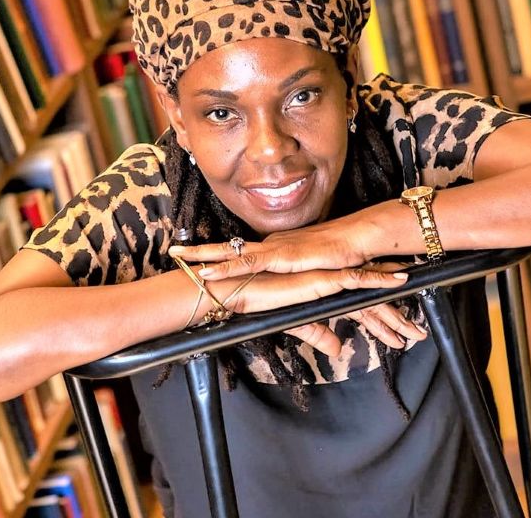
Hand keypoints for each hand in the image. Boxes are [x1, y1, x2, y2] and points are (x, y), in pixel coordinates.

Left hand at [169, 214, 378, 280]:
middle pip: (227, 248)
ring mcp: (272, 248)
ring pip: (230, 252)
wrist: (356, 241)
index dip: (216, 255)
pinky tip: (206, 271)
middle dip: (199, 249)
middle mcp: (268, 245)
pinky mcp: (279, 256)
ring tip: (178, 256)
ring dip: (203, 254)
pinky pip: (246, 262)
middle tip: (174, 251)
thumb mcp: (311, 271)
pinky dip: (224, 266)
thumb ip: (297, 279)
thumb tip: (287, 288)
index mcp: (274, 249)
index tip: (194, 258)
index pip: (239, 252)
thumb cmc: (338, 256)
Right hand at [219, 263, 410, 357]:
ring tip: (417, 330)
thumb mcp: (299, 324)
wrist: (245, 292)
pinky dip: (380, 281)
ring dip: (395, 313)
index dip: (381, 318)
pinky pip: (360, 280)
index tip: (399, 329)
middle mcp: (334, 283)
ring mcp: (332, 278)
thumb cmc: (264, 304)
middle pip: (372, 302)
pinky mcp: (327, 278)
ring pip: (372, 294)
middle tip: (418, 334)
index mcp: (327, 292)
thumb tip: (337, 349)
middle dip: (396, 320)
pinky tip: (399, 284)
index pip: (361, 306)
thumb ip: (320, 334)